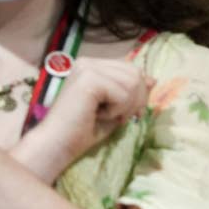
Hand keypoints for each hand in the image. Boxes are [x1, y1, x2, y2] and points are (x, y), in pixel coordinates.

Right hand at [24, 57, 148, 169]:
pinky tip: (97, 116)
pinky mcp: (89, 79)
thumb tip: (153, 79)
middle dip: (136, 99)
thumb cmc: (81, 132)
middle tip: (121, 118)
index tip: (132, 113)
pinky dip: (117, 110)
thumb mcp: (115, 109)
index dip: (139, 91)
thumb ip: (132, 92)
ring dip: (125, 106)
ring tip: (105, 116)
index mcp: (92, 66)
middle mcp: (88, 62)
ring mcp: (87, 68)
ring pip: (132, 82)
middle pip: (135, 73)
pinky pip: (123, 93)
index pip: (131, 69)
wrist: (55, 146)